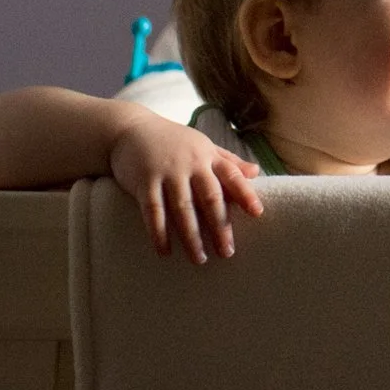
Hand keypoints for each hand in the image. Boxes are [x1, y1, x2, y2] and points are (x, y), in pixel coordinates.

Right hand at [108, 108, 263, 263]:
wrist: (131, 129)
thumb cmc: (173, 141)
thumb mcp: (203, 145)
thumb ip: (228, 160)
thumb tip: (257, 171)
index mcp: (208, 156)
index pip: (232, 175)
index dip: (245, 193)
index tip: (257, 213)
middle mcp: (191, 163)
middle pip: (210, 198)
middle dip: (220, 226)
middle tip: (227, 252)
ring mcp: (167, 172)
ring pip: (183, 208)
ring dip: (191, 236)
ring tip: (199, 259)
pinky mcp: (144, 181)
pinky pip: (153, 211)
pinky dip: (159, 233)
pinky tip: (165, 252)